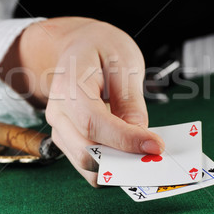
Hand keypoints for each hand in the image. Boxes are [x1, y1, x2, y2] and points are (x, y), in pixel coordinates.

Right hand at [0, 17, 164, 185]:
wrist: (77, 47)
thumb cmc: (100, 49)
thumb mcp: (124, 63)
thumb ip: (130, 101)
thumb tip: (140, 136)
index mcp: (69, 86)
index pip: (93, 122)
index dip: (125, 139)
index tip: (155, 145)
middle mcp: (57, 112)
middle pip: (86, 151)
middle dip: (123, 159)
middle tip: (156, 155)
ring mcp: (59, 129)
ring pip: (87, 163)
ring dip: (118, 166)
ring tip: (146, 154)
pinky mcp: (67, 140)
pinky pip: (89, 162)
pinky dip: (111, 165)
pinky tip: (131, 154)